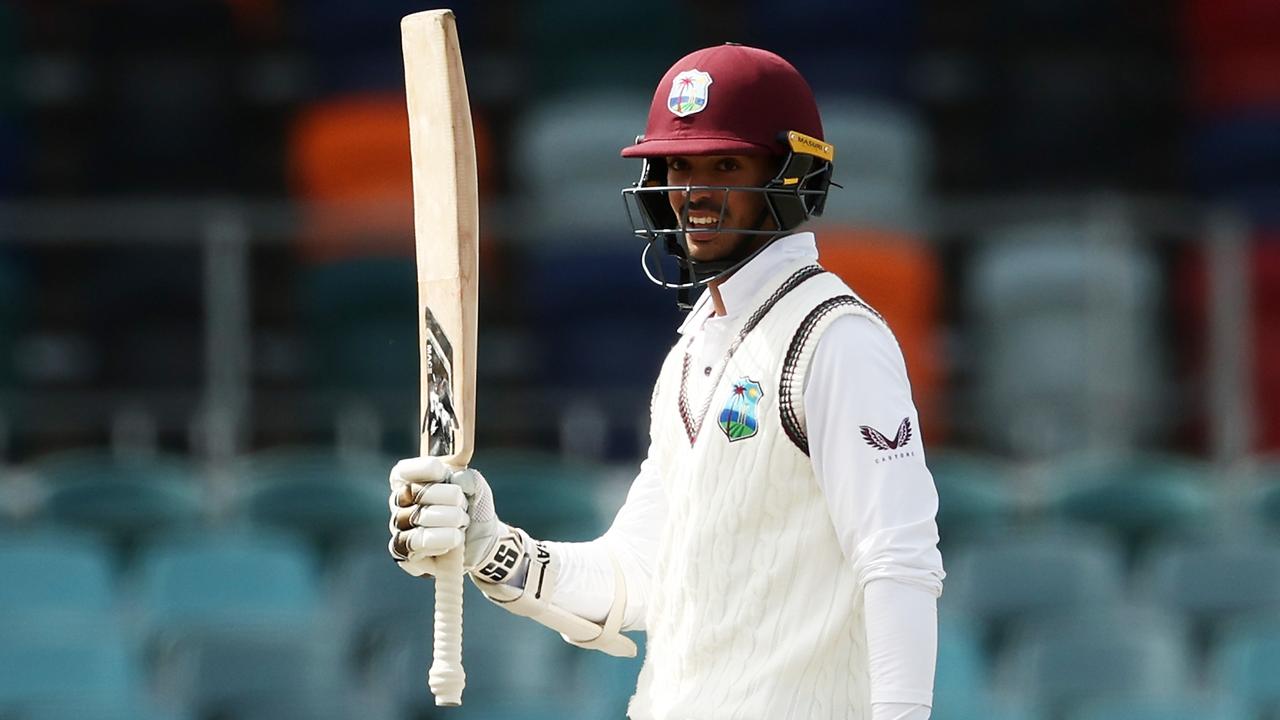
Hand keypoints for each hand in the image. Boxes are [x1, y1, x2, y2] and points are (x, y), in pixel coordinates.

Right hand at [387, 456, 501, 576]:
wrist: (482, 543)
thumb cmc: (472, 510)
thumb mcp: (477, 488)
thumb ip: (468, 476)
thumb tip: (458, 475)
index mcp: (411, 481)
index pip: (402, 471)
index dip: (423, 469)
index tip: (443, 472)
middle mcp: (399, 504)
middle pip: (412, 491)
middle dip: (448, 495)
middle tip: (463, 503)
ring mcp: (399, 529)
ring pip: (417, 517)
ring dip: (449, 517)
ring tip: (463, 521)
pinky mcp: (405, 554)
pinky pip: (417, 542)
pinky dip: (442, 538)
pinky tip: (455, 537)